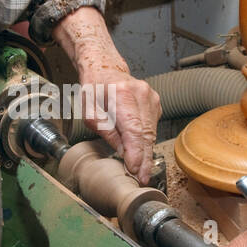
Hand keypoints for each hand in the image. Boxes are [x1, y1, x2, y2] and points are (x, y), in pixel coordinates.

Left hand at [52, 6, 161, 184]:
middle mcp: (141, 94)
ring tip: (141, 169)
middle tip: (142, 178)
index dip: (136, 153)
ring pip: (152, 132)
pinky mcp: (155, 101)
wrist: (105, 67)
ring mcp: (151, 97)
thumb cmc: (94, 89)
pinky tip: (140, 148)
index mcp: (122, 95)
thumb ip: (107, 132)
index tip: (136, 170)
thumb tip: (122, 153)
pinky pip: (153, 126)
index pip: (134, 130)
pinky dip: (146, 140)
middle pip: (146, 134)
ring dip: (146, 152)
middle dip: (144, 159)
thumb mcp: (90, 113)